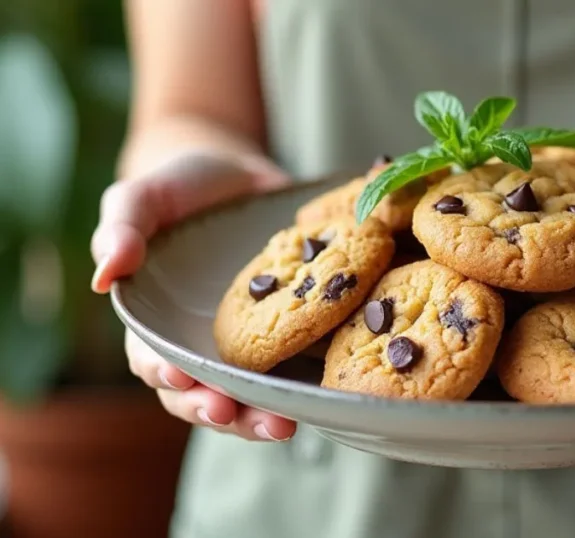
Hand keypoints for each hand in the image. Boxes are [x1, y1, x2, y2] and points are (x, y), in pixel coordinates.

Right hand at [91, 150, 297, 441]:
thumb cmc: (178, 187)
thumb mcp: (142, 197)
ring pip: (243, 398)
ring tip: (281, 426)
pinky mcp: (282, 336)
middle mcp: (196, 344)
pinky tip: (316, 401)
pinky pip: (288, 373)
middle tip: (232, 413)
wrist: (238, 174)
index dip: (163, 373)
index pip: (151, 359)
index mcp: (154, 322)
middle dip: (213, 411)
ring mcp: (240, 346)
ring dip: (256, 419)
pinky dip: (297, 392)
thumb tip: (103, 277)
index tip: (180, 378)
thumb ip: (120, 228)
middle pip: (196, 395)